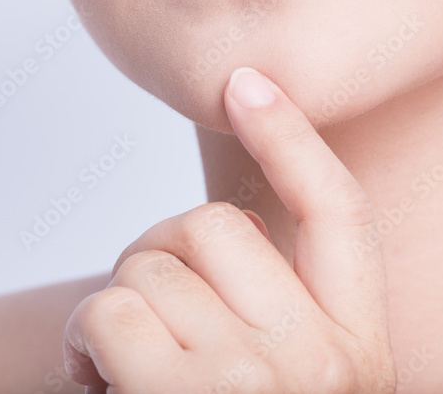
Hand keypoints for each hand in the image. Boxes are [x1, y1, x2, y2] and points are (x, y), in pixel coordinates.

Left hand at [63, 67, 395, 392]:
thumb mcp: (288, 382)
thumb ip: (280, 309)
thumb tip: (238, 231)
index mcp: (360, 351)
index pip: (341, 213)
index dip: (292, 138)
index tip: (244, 80)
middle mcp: (321, 365)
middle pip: (218, 225)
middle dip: (160, 254)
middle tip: (145, 317)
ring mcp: (253, 380)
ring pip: (152, 265)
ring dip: (117, 305)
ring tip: (122, 364)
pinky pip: (108, 308)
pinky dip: (82, 335)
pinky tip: (97, 376)